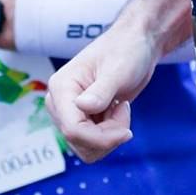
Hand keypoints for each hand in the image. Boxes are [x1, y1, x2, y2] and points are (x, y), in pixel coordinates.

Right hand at [46, 21, 162, 162]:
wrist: (136, 46)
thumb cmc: (126, 50)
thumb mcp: (117, 70)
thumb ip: (101, 91)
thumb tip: (82, 107)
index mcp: (61, 87)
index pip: (73, 130)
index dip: (101, 138)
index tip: (127, 131)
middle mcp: (59, 102)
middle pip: (79, 142)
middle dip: (107, 136)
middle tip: (123, 109)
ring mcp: (69, 112)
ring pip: (85, 148)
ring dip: (109, 136)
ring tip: (119, 108)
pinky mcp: (81, 119)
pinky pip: (93, 144)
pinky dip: (110, 135)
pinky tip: (116, 111)